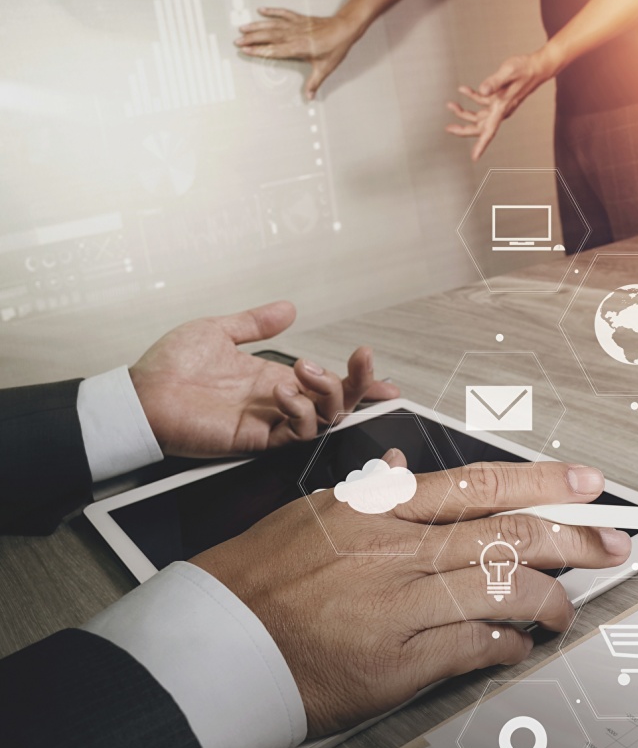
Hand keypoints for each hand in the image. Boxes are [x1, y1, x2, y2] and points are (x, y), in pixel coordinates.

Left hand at [129, 301, 398, 457]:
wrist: (140, 395)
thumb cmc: (169, 367)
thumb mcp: (218, 331)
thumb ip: (256, 323)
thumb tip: (289, 308)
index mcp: (275, 378)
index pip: (329, 384)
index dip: (359, 384)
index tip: (386, 381)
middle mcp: (280, 402)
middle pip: (339, 403)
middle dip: (359, 382)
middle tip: (360, 358)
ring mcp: (271, 423)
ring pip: (326, 418)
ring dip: (329, 391)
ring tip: (305, 369)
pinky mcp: (258, 440)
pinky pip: (297, 434)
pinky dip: (301, 411)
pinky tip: (284, 391)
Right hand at [193, 454, 629, 736]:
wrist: (213, 647)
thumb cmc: (257, 579)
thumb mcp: (311, 514)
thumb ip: (370, 490)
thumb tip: (407, 465)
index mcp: (377, 509)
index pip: (478, 485)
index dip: (541, 481)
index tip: (584, 483)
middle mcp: (396, 551)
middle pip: (507, 534)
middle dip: (572, 537)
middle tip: (612, 541)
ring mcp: (399, 606)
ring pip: (502, 590)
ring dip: (548, 600)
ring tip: (564, 607)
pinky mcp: (398, 662)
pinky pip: (475, 646)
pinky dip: (507, 643)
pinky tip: (518, 643)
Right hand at [234, 7, 362, 99]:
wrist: (344, 29)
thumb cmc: (336, 47)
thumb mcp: (325, 68)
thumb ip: (314, 82)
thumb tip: (309, 96)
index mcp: (297, 48)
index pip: (272, 50)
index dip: (258, 50)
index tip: (245, 50)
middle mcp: (293, 35)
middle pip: (267, 36)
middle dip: (251, 38)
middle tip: (237, 41)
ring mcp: (295, 25)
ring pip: (271, 24)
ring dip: (256, 26)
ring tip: (243, 28)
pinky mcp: (299, 18)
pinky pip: (282, 13)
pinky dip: (272, 11)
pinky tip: (261, 10)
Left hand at [446, 48, 560, 160]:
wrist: (536, 67)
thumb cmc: (525, 70)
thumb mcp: (508, 72)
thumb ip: (494, 82)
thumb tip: (481, 91)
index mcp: (502, 108)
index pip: (490, 131)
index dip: (481, 145)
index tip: (474, 157)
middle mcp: (500, 110)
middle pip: (480, 127)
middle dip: (463, 129)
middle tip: (448, 128)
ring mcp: (499, 105)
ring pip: (479, 116)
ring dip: (464, 113)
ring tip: (451, 106)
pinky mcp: (498, 98)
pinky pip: (482, 102)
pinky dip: (471, 97)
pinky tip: (463, 89)